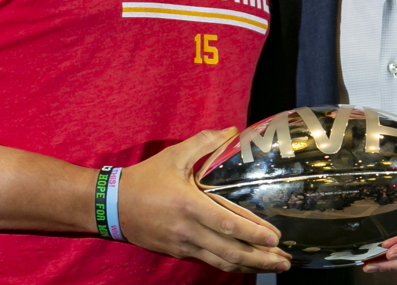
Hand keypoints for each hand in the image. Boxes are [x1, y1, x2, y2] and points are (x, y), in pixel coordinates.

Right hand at [119, 128, 292, 273]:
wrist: (111, 206)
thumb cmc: (144, 179)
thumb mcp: (173, 156)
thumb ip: (204, 142)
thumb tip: (232, 130)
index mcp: (189, 205)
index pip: (228, 224)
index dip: (253, 234)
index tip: (276, 238)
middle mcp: (188, 230)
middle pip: (231, 251)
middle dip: (261, 259)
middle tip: (285, 262)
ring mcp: (183, 244)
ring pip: (222, 262)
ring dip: (250, 266)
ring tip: (274, 267)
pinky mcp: (178, 251)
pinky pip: (209, 261)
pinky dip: (231, 264)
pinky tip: (246, 264)